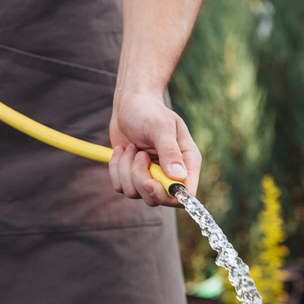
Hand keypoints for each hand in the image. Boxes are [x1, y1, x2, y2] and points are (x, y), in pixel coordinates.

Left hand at [109, 89, 200, 206]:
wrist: (129, 104)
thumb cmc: (149, 111)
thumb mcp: (161, 127)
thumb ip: (169, 152)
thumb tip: (178, 177)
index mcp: (187, 162)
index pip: (186, 193)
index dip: (168, 195)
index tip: (150, 182)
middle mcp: (171, 173)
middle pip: (159, 199)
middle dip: (142, 180)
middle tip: (140, 154)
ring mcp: (151, 177)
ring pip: (136, 194)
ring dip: (127, 169)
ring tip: (132, 147)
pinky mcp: (132, 176)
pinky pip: (121, 187)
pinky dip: (116, 168)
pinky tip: (123, 150)